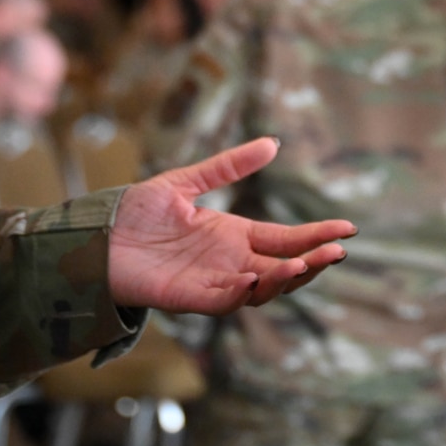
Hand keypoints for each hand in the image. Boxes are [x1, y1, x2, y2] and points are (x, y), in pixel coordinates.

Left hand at [109, 137, 354, 313]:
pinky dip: (242, 294)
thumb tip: (273, 143)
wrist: (97, 235)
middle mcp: (231, 262)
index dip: (316, 235)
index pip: (286, 239)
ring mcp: (214, 282)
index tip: (348, 228)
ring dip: (284, 279)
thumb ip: (228, 166)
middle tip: (338, 249)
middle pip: (284, 268)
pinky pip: (224, 302)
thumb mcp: (186, 182)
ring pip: (262, 289)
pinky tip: (256, 278)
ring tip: (304, 264)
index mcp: (234, 236)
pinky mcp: (190, 298)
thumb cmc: (137, 212)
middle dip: (314, 261)